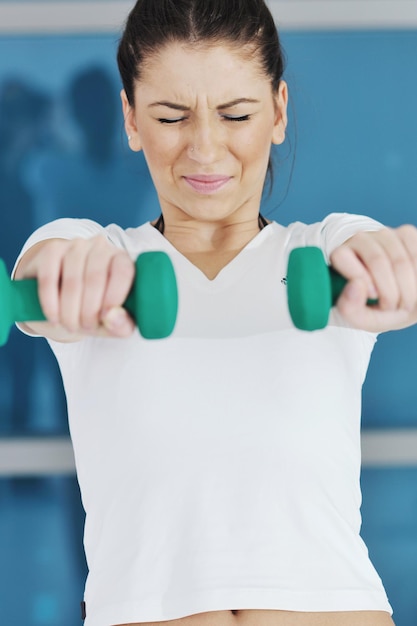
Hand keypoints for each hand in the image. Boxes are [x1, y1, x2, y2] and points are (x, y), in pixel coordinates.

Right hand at [15, 236, 135, 340]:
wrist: (60, 301)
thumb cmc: (93, 310)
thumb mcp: (111, 322)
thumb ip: (121, 325)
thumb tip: (112, 318)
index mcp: (122, 260)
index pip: (123, 271)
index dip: (114, 297)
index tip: (104, 319)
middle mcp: (101, 247)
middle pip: (95, 278)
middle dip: (89, 312)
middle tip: (85, 328)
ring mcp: (75, 246)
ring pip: (72, 281)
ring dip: (70, 311)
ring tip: (71, 326)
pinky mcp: (51, 250)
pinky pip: (49, 279)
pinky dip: (50, 304)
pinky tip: (54, 318)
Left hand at [330, 226, 416, 332]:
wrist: (406, 303)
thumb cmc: (379, 310)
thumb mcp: (362, 318)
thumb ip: (350, 309)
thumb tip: (355, 284)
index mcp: (340, 257)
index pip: (341, 256)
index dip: (359, 278)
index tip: (372, 296)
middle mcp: (360, 240)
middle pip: (376, 260)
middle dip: (389, 292)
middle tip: (392, 308)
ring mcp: (384, 234)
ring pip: (399, 260)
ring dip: (407, 289)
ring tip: (404, 302)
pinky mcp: (406, 233)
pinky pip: (415, 254)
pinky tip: (414, 286)